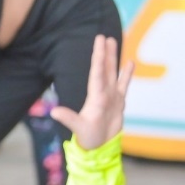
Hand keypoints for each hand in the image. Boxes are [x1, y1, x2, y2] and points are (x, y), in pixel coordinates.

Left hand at [50, 35, 132, 151]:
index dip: (98, 57)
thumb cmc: (87, 138)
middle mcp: (102, 93)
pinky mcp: (119, 102)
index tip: (99, 42)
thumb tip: (53, 112)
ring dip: (113, 58)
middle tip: (103, 36)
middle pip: (104, 68)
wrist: (98, 147)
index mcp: (95, 96)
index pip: (97, 72)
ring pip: (112, 73)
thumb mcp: (78, 127)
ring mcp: (111, 96)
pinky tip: (130, 63)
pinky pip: (124, 85)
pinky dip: (127, 75)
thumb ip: (68, 118)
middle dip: (104, 53)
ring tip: (113, 42)